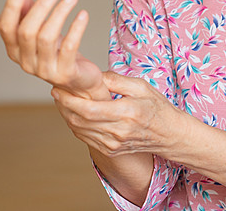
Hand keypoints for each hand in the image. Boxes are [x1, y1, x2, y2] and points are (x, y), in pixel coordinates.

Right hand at [0, 0, 105, 98]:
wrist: (80, 82)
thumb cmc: (59, 53)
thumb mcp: (42, 33)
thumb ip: (30, 17)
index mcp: (15, 51)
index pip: (5, 28)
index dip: (11, 6)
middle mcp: (26, 63)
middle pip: (27, 30)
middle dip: (42, 6)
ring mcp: (45, 71)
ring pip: (46, 37)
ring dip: (60, 12)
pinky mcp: (65, 74)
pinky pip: (69, 47)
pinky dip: (76, 28)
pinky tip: (83, 14)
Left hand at [51, 71, 185, 156]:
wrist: (170, 135)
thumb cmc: (158, 107)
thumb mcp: (142, 86)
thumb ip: (116, 80)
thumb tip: (94, 75)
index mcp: (126, 113)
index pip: (89, 110)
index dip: (69, 100)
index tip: (58, 89)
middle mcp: (118, 132)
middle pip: (80, 121)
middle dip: (63, 106)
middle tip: (56, 91)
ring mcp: (113, 145)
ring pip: (79, 131)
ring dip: (66, 116)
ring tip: (62, 100)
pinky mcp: (111, 151)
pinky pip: (86, 139)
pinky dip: (75, 126)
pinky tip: (73, 113)